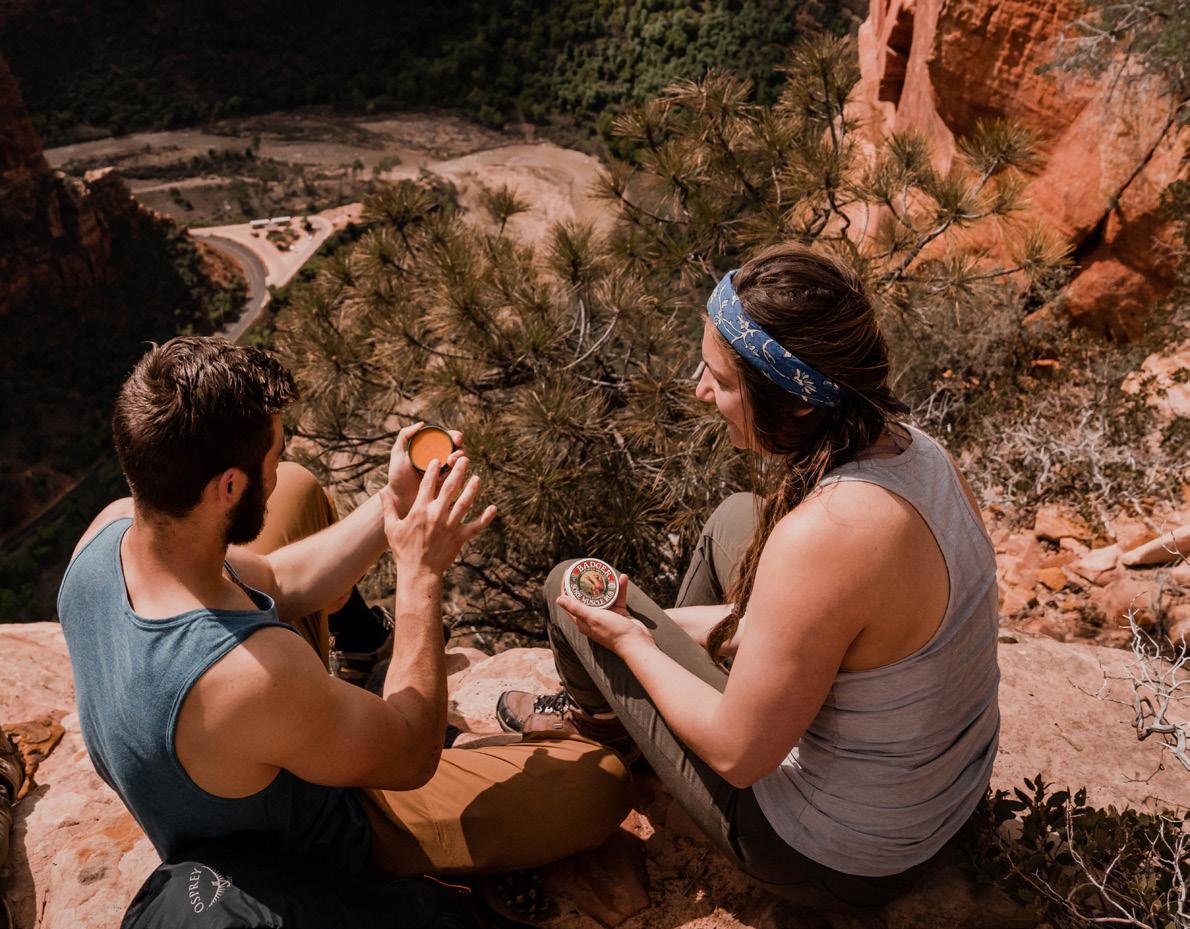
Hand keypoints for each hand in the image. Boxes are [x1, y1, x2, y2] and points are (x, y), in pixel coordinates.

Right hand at [380, 455, 495, 576]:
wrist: (419, 572)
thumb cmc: (404, 550)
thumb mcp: (392, 528)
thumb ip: (388, 508)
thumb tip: (381, 492)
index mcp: (420, 510)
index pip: (427, 484)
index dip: (433, 470)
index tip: (438, 459)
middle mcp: (436, 514)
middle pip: (450, 488)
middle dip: (458, 471)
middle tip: (464, 459)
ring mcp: (450, 525)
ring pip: (465, 502)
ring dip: (473, 488)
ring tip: (477, 477)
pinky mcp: (460, 537)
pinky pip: (476, 525)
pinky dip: (486, 517)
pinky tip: (493, 508)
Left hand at [387, 422, 465, 517]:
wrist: (400, 499)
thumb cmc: (398, 477)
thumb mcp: (398, 454)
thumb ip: (405, 436)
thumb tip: (422, 423)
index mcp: (432, 449)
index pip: (449, 438)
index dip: (456, 436)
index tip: (456, 438)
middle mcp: (442, 459)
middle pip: (459, 449)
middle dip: (460, 449)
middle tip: (454, 453)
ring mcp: (447, 472)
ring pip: (462, 463)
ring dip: (460, 461)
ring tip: (450, 463)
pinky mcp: (450, 485)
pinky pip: (460, 478)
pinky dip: (458, 475)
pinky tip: (448, 477)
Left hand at [556, 573, 655, 656]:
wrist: (636, 642)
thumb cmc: (613, 632)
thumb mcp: (593, 618)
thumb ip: (576, 609)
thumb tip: (559, 600)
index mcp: (583, 621)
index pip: (570, 603)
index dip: (567, 588)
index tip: (568, 574)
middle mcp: (593, 618)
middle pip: (586, 597)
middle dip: (586, 583)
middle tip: (586, 569)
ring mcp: (606, 615)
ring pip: (604, 595)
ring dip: (606, 584)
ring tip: (605, 571)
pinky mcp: (619, 612)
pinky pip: (618, 597)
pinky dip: (620, 588)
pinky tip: (623, 578)